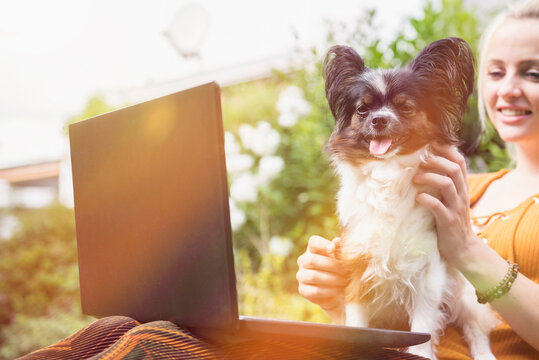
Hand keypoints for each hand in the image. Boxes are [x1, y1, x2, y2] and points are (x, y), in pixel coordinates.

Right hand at [297, 236, 347, 317]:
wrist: (338, 293)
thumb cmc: (340, 270)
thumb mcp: (341, 259)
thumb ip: (340, 249)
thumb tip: (337, 241)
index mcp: (313, 249)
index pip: (313, 242)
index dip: (322, 244)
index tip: (333, 248)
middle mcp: (303, 261)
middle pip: (312, 259)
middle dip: (331, 266)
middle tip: (346, 271)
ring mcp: (301, 276)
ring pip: (313, 276)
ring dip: (332, 279)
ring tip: (344, 281)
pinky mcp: (303, 290)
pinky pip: (314, 290)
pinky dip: (329, 290)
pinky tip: (338, 290)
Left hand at [413, 144, 479, 267]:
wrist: (463, 249)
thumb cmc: (450, 222)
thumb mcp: (449, 200)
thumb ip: (442, 185)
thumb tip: (422, 168)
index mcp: (461, 187)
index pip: (459, 162)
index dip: (446, 150)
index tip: (430, 143)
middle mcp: (461, 194)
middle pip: (454, 168)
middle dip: (436, 161)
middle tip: (419, 161)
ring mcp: (455, 207)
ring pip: (447, 184)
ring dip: (429, 178)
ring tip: (415, 179)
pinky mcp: (448, 221)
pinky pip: (438, 206)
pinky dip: (426, 199)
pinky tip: (417, 198)